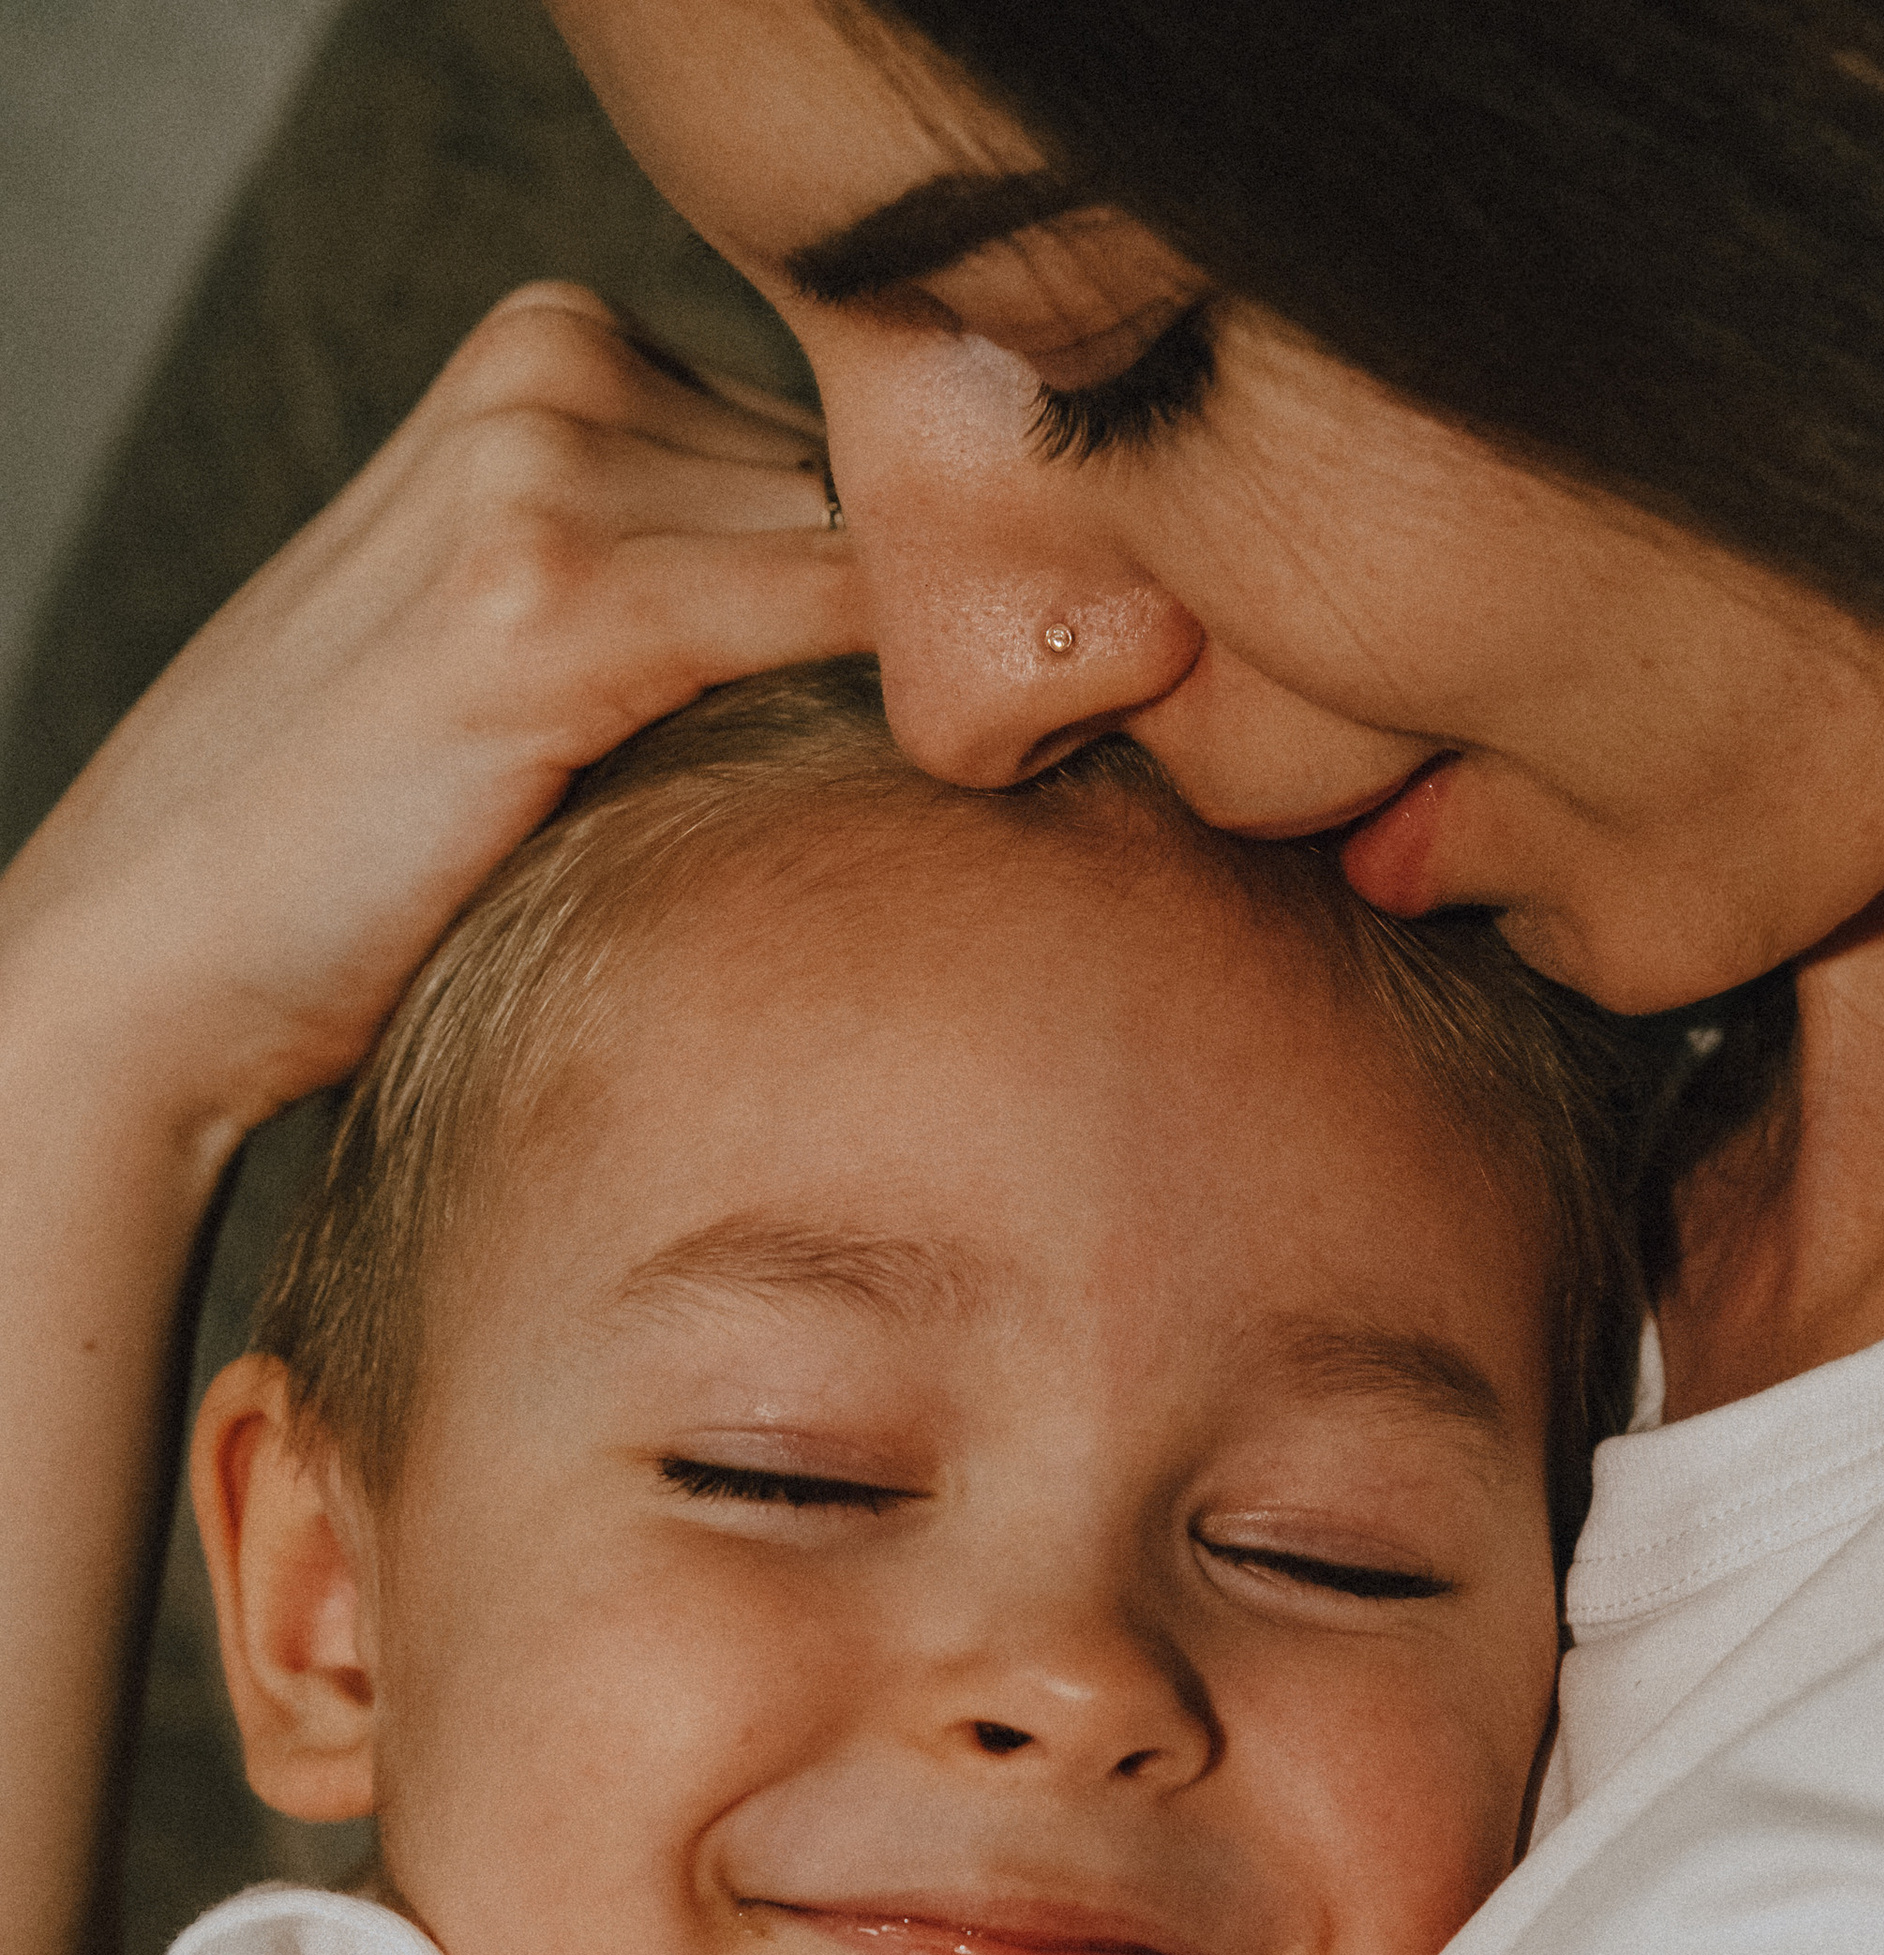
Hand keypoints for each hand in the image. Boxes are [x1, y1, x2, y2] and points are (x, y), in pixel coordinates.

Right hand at [0, 283, 866, 1147]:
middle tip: (948, 774)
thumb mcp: (548, 640)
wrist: (168, 944)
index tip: (982, 695)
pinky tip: (948, 778)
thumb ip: (703, 581)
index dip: (922, 583)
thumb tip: (943, 632)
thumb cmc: (375, 829)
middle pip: (870, 486)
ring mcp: (543, 467)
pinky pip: (830, 613)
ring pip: (870, 548)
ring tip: (911, 802)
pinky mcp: (550, 600)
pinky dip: (912, 694)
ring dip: (928, 673)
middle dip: (925, 626)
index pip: (843, 437)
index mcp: (554, 349)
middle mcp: (556, 367)